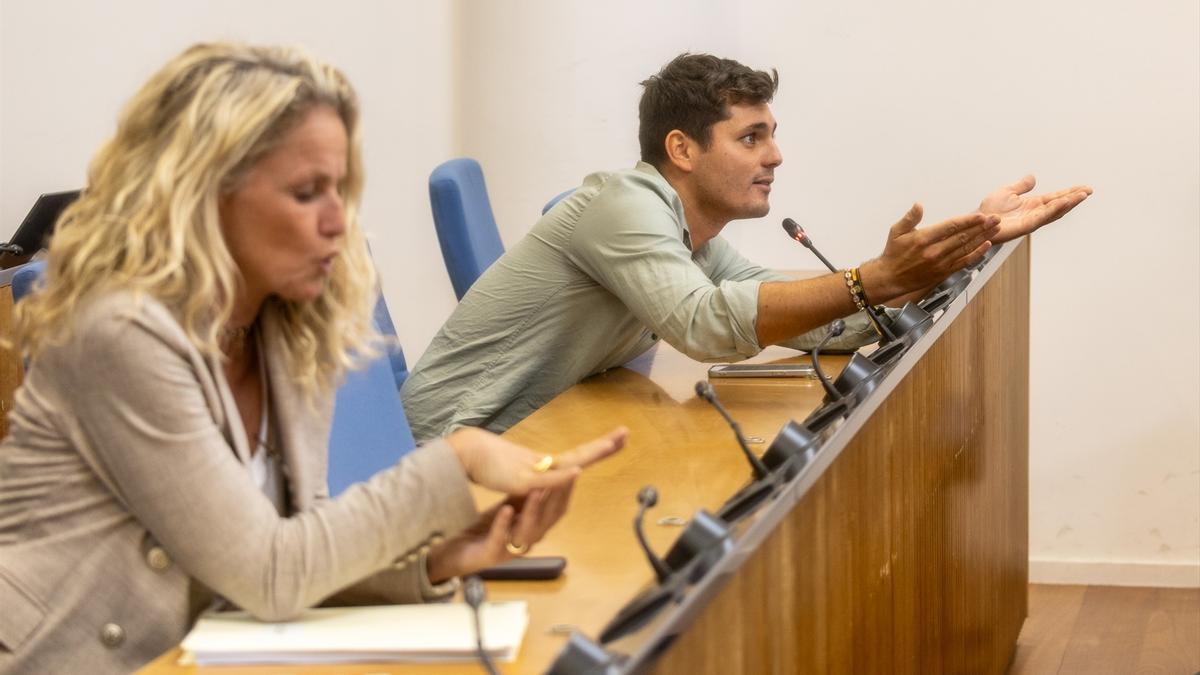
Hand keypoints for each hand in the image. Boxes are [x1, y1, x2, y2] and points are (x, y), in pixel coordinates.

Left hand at [425, 487, 572, 581]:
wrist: (457, 553)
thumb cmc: (484, 531)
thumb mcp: (508, 509)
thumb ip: (525, 497)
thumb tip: (545, 475)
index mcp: (533, 530)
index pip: (556, 511)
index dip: (565, 492)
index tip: (573, 472)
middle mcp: (526, 541)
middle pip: (548, 521)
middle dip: (556, 499)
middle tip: (562, 479)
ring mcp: (509, 550)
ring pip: (528, 532)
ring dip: (533, 510)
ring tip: (536, 491)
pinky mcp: (490, 555)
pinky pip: (500, 540)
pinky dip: (504, 524)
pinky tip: (506, 509)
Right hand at [446, 426, 627, 494]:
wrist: (464, 454)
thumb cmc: (487, 464)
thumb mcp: (517, 475)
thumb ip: (533, 478)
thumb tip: (543, 479)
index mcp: (544, 464)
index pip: (578, 455)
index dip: (599, 447)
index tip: (620, 436)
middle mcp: (543, 463)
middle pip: (580, 454)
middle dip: (604, 445)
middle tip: (626, 432)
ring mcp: (533, 470)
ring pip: (568, 462)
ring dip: (590, 454)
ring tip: (611, 444)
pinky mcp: (520, 482)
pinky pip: (545, 479)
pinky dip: (561, 477)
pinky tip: (576, 471)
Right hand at [860, 203, 999, 303]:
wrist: (890, 278)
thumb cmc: (893, 254)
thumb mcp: (896, 231)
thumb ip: (910, 218)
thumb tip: (919, 205)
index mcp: (923, 239)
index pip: (951, 227)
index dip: (968, 220)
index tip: (981, 215)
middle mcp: (934, 252)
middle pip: (963, 237)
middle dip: (982, 227)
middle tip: (995, 219)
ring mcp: (940, 263)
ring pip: (966, 248)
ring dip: (983, 238)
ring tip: (995, 229)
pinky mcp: (943, 272)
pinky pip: (964, 262)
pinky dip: (976, 254)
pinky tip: (986, 246)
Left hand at [978, 175, 1091, 243]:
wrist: (977, 221)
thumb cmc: (990, 210)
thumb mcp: (1007, 192)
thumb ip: (1021, 186)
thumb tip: (1033, 177)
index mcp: (1033, 204)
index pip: (1056, 197)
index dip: (1070, 192)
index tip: (1084, 188)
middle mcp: (1035, 212)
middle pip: (1059, 205)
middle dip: (1074, 198)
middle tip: (1089, 191)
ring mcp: (1032, 220)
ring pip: (1054, 211)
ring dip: (1068, 203)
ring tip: (1082, 195)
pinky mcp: (1025, 226)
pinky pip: (1043, 217)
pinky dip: (1054, 209)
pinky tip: (1064, 202)